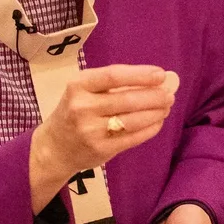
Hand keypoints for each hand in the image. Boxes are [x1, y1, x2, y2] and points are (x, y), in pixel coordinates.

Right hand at [29, 65, 175, 209]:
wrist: (54, 147)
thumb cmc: (74, 112)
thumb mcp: (83, 92)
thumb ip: (114, 84)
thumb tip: (158, 79)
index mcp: (78, 86)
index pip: (113, 76)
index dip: (140, 74)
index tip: (161, 74)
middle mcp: (83, 107)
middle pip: (127, 99)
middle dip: (154, 96)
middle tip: (170, 94)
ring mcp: (91, 131)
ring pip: (134, 120)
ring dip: (156, 113)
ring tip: (166, 107)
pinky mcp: (101, 149)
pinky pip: (133, 138)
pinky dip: (150, 129)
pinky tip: (157, 122)